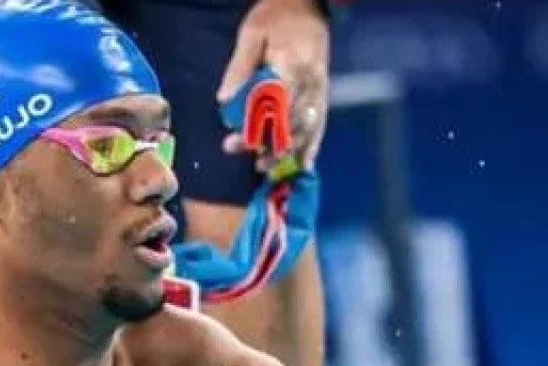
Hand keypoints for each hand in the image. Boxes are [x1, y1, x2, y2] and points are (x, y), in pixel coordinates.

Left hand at [217, 0, 331, 174]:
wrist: (309, 3)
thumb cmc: (276, 15)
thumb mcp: (251, 33)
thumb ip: (239, 67)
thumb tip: (224, 100)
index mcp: (291, 65)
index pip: (272, 106)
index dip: (255, 129)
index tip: (236, 143)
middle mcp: (310, 80)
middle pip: (289, 122)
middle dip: (268, 145)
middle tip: (247, 159)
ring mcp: (319, 87)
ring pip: (306, 127)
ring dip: (287, 150)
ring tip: (266, 167)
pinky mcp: (323, 90)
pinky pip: (320, 122)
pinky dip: (313, 145)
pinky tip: (304, 164)